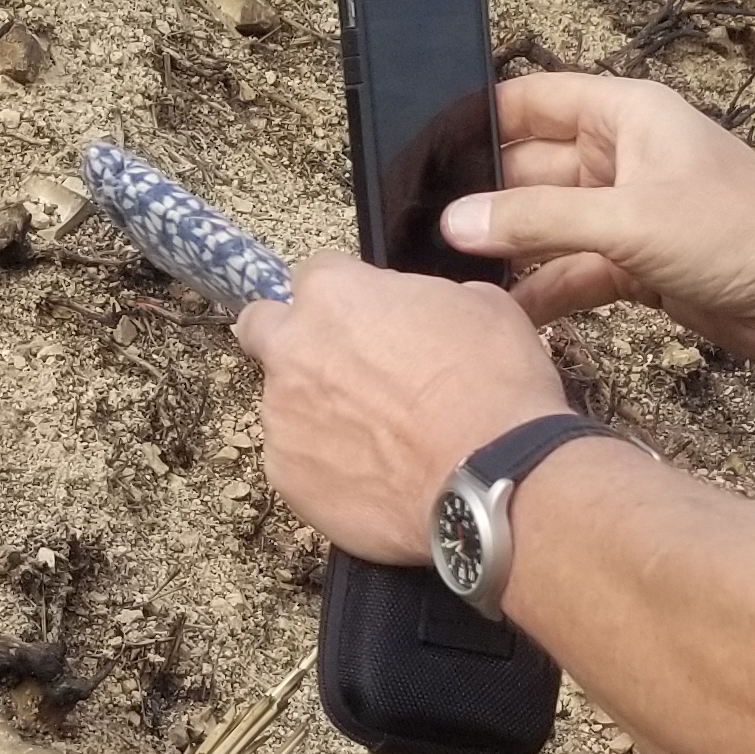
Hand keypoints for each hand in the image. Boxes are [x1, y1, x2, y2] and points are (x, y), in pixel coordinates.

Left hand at [234, 255, 565, 563]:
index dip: (345, 297)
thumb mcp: (481, 306)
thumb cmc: (492, 389)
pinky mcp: (286, 476)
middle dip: (288, 338)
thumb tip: (419, 310)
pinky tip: (373, 477)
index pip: (314, 274)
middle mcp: (293, 351)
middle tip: (336, 366)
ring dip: (316, 412)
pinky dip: (325, 466)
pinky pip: (296, 462)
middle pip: (262, 327)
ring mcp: (282, 417)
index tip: (365, 318)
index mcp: (334, 296)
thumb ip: (423, 298)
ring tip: (378, 439)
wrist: (492, 478)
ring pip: (282, 403)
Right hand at [440, 69, 754, 359]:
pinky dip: (543, 292)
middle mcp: (622, 156)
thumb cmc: (744, 233)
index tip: (421, 151)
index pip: (531, 100)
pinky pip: (572, 271)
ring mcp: (628, 211)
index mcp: (625, 115)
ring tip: (451, 279)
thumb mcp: (629, 220)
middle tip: (421, 229)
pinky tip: (505, 316)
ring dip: (509, 251)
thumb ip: (539, 222)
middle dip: (483, 198)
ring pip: (548, 225)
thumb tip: (458, 223)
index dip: (477, 120)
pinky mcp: (637, 263)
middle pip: (530, 168)